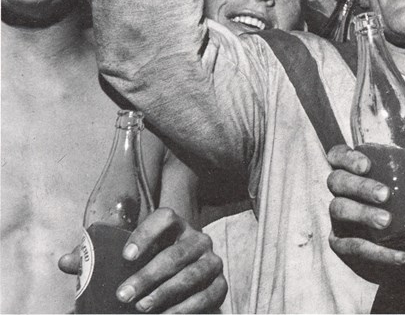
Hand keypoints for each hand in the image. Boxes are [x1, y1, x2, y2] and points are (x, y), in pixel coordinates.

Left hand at [59, 208, 226, 312]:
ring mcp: (211, 261)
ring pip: (191, 275)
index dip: (147, 234)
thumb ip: (96, 259)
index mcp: (175, 226)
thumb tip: (65, 262)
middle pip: (176, 253)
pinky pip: (205, 296)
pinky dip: (184, 309)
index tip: (125, 256)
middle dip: (149, 275)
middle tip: (123, 295)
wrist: (182, 286)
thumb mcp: (125, 260)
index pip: (165, 218)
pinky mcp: (220, 285)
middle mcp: (197, 239)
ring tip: (141, 307)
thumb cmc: (148, 267)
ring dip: (165, 293)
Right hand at [326, 121, 404, 281]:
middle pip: (336, 181)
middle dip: (359, 186)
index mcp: (356, 169)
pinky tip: (399, 254)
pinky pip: (351, 247)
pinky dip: (375, 252)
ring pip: (339, 210)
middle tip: (385, 194)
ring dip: (363, 215)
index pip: (337, 155)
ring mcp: (339, 217)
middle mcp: (342, 190)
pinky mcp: (343, 243)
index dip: (346, 157)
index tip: (366, 165)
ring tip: (388, 222)